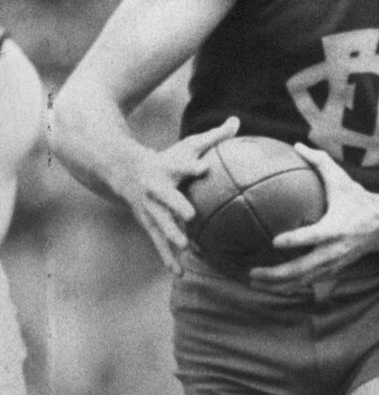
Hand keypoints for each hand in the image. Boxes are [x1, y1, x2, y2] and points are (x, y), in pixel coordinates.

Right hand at [121, 117, 238, 273]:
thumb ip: (214, 136)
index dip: (193, 166)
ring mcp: (150, 208)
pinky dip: (167, 258)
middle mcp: (157, 188)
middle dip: (177, 206)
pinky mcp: (148, 223)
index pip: (183, 165)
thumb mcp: (187, 145)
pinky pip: (157, 242)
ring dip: (170, 236)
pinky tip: (178, 274)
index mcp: (170, 169)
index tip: (203, 167)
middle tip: (191, 216)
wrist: (125, 172)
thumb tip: (237, 120)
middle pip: (167, 198)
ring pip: (160, 223)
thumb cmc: (167, 159)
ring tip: (184, 248)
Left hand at [249, 142, 378, 291]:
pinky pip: (308, 281)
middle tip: (252, 272)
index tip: (274, 241)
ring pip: (303, 280)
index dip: (295, 240)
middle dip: (276, 274)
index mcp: (335, 228)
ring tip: (254, 281)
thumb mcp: (341, 179)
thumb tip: (296, 144)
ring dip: (278, 284)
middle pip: (303, 269)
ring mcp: (333, 264)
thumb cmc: (358, 199)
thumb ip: (319, 161)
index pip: (313, 236)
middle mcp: (333, 250)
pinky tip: (271, 284)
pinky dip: (289, 285)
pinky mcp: (332, 270)